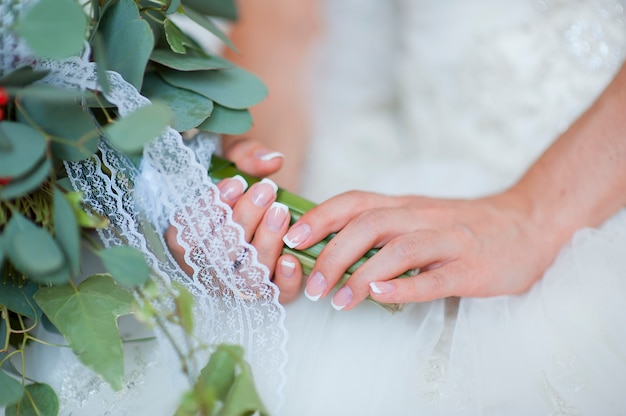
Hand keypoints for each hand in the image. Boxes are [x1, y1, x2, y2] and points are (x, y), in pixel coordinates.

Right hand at [166, 139, 303, 302]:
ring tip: (280, 210)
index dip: (208, 211)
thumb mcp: (234, 159)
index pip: (185, 236)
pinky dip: (284, 281)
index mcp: (184, 241)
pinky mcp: (266, 292)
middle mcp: (205, 270)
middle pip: (217, 256)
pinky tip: (291, 258)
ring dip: (264, 244)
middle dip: (243, 220)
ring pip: (245, 277)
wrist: (262, 204)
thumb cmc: (239, 183)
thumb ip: (245, 154)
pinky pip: (274, 296)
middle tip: (266, 191)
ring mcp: (235, 285)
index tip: (235, 183)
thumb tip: (270, 161)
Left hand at [282, 190, 558, 309]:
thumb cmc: (463, 227)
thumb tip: (331, 247)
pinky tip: (379, 297)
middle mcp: (422, 217)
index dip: (320, 217)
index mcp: (405, 205)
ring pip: (399, 249)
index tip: (291, 237)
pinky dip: (403, 287)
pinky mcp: (471, 267)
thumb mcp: (419, 217)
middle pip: (369, 226)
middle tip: (312, 286)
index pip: (355, 202)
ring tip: (338, 301)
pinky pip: (434, 277)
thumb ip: (383, 228)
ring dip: (362, 275)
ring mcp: (449, 241)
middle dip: (332, 255)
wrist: (528, 224)